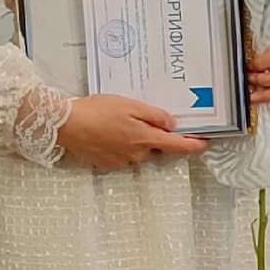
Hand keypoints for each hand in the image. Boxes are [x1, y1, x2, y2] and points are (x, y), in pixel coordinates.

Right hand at [56, 94, 209, 170]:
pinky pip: (124, 154)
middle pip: (158, 148)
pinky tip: (111, 131)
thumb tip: (172, 125)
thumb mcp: (131, 106)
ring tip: (122, 121)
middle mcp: (137, 155)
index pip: (179, 147)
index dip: (195, 145)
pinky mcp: (107, 163)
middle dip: (158, 136)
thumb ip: (155, 116)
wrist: (64, 124)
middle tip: (148, 118)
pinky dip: (123, 144)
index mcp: (146, 140)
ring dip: (139, 139)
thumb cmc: (97, 111)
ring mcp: (122, 161)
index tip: (205, 143)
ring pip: (140, 151)